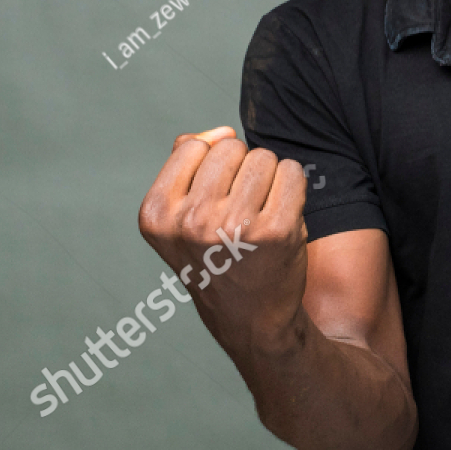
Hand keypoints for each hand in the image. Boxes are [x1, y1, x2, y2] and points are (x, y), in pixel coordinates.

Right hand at [138, 126, 310, 350]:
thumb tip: (222, 131)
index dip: (210, 166)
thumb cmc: (216, 257)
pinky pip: (293, 172)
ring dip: (268, 179)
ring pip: (264, 157)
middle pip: (231, 147)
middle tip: (240, 210)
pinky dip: (293, 189)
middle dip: (241, 169)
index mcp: (157, 215)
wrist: (251, 318)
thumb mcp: (178, 217)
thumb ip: (185, 163)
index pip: (193, 147)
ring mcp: (234, 227)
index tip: (212, 201)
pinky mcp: (276, 230)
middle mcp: (191, 222)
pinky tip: (282, 218)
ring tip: (259, 216)